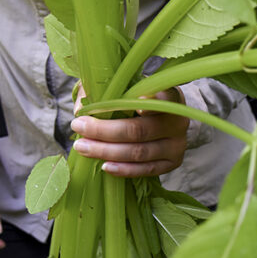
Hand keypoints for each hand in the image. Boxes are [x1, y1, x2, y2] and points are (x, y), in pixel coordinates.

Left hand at [70, 87, 188, 177]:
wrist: (157, 120)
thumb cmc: (134, 99)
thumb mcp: (123, 87)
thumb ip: (104, 91)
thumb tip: (81, 111)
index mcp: (170, 96)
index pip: (163, 97)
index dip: (152, 100)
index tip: (137, 100)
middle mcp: (177, 120)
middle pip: (139, 130)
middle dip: (104, 131)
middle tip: (78, 127)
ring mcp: (177, 144)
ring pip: (139, 152)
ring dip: (107, 152)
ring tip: (82, 147)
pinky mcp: (173, 162)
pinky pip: (146, 170)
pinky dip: (124, 169)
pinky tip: (105, 166)